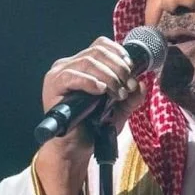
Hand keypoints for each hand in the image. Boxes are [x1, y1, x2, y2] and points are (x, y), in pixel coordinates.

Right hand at [34, 36, 146, 194]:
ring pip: (88, 61)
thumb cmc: (95, 127)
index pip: (101, 45)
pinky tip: (101, 91)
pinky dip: (91, 81)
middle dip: (119, 68)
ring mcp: (60, 74)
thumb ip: (132, 97)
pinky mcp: (53, 86)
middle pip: (97, 52)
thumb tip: (141, 84)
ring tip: (117, 94)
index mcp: (84, 65)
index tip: (132, 71)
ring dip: (109, 76)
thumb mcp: (120, 109)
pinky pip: (72, 76)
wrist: (78, 148)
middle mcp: (69, 65)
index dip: (119, 54)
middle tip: (128, 87)